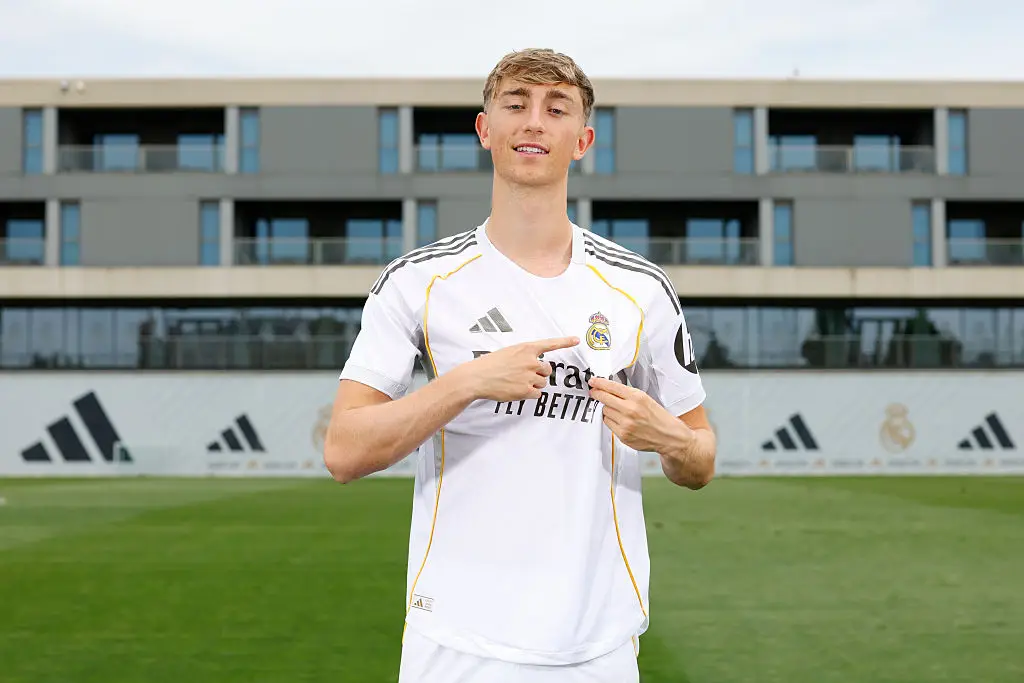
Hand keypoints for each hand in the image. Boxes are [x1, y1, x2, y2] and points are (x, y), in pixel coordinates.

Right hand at [465, 336, 579, 401]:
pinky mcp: (526, 390)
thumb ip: (524, 356)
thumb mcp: (508, 352)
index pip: (550, 344)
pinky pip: (537, 394)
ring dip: (533, 384)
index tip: (577, 340)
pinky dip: (529, 394)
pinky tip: (517, 390)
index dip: (565, 342)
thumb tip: (535, 364)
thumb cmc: (490, 364)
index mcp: (526, 349)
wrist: (477, 377)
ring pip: (542, 382)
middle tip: (524, 375)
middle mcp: (531, 361)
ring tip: (517, 382)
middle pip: (547, 370)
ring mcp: (529, 376)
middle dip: (539, 374)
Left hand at [588, 376, 691, 452]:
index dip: (600, 383)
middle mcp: (630, 410)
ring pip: (605, 411)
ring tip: (616, 410)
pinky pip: (608, 423)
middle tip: (593, 392)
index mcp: (637, 397)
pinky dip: (611, 420)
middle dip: (597, 394)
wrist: (669, 436)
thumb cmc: (659, 417)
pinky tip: (619, 420)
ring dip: (607, 409)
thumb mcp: (646, 399)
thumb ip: (628, 394)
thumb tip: (609, 389)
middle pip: (604, 398)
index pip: (612, 387)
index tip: (593, 382)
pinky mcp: (623, 435)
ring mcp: (625, 424)